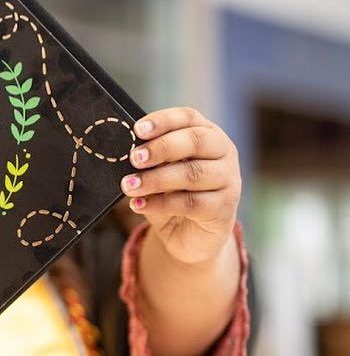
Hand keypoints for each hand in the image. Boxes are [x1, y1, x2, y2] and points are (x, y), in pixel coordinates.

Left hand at [120, 107, 241, 265]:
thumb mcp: (160, 173)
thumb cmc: (174, 197)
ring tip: (129, 185)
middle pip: (196, 141)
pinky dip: (160, 204)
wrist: (191, 237)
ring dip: (155, 179)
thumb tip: (127, 153)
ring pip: (192, 174)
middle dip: (161, 148)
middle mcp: (224, 153)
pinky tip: (139, 205)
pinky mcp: (223, 209)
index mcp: (208, 135)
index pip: (188, 117)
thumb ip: (151, 161)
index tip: (138, 129)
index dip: (163, 120)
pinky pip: (190, 203)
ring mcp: (228, 181)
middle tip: (134, 159)